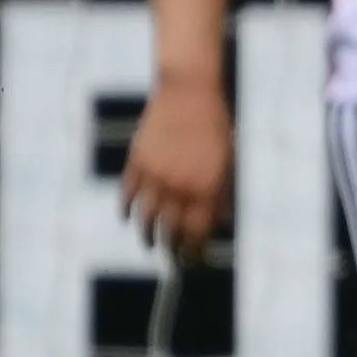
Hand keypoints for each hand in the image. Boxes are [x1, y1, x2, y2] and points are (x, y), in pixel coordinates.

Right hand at [119, 76, 230, 265]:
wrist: (189, 94)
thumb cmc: (217, 128)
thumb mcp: (229, 162)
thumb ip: (225, 195)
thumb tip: (224, 224)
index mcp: (207, 188)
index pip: (198, 233)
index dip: (195, 252)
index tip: (195, 262)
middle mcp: (179, 186)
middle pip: (170, 230)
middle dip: (172, 250)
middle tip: (173, 260)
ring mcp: (155, 175)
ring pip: (146, 218)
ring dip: (147, 236)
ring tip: (151, 244)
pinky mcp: (136, 162)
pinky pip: (128, 195)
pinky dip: (127, 210)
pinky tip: (129, 219)